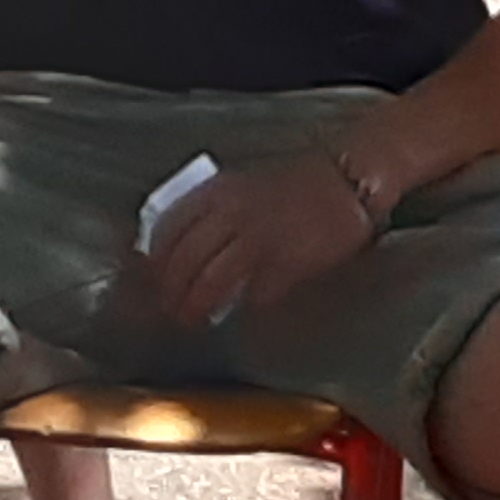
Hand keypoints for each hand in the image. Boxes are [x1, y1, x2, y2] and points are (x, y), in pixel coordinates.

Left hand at [147, 148, 385, 327]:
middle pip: (184, 262)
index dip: (156, 260)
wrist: (346, 179)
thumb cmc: (296, 183)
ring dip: (197, 307)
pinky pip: (254, 293)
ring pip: (210, 282)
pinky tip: (243, 310)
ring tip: (194, 320)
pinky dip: (244, 306)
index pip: (168, 229)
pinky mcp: (285, 263)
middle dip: (172, 292)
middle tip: (171, 309)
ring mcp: (258, 239)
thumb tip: (178, 247)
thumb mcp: (243, 184)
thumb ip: (212, 210)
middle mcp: (231, 213)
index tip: (153, 277)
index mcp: (217, 191)